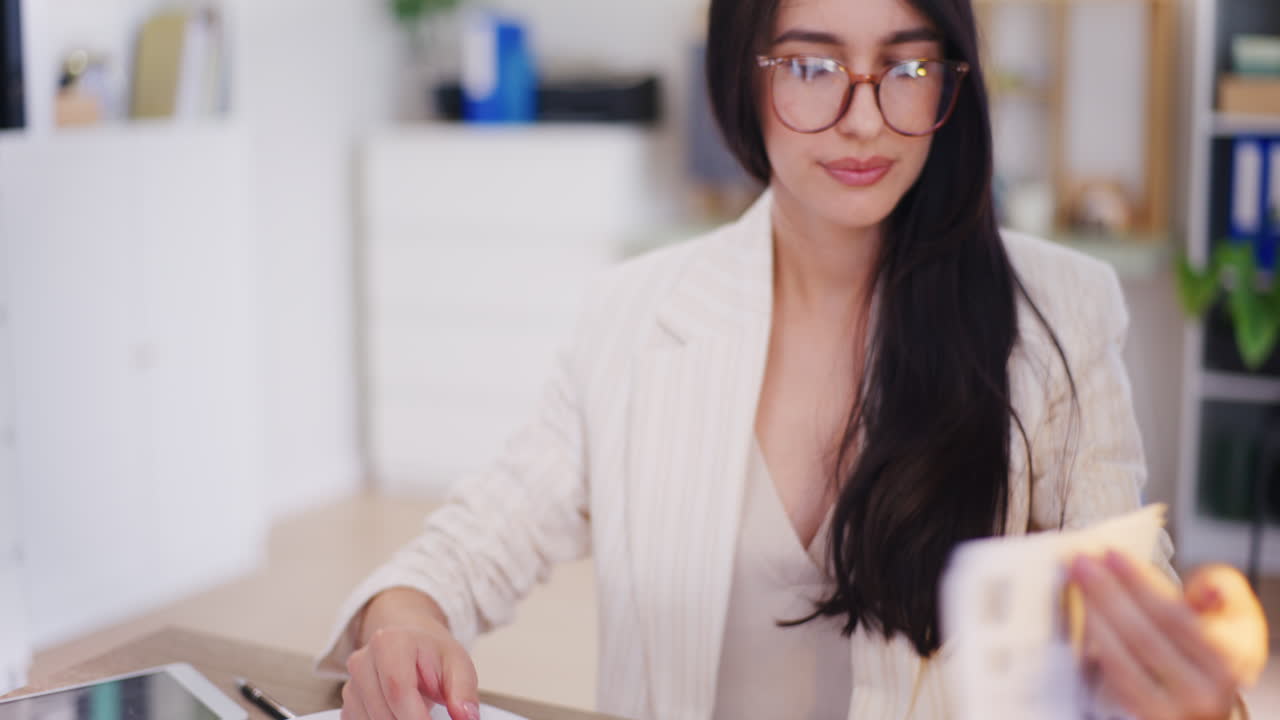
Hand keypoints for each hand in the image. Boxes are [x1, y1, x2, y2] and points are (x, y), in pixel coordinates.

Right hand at [342, 605, 479, 719]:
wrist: (410, 645)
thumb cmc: (433, 655)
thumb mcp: (458, 664)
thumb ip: (464, 691)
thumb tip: (467, 717)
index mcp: (390, 642)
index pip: (398, 689)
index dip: (416, 718)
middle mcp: (363, 660)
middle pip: (384, 712)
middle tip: (433, 719)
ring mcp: (351, 684)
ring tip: (420, 709)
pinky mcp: (348, 704)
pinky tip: (402, 714)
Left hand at [1070, 552, 1254, 719]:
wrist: (1209, 696)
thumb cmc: (1215, 648)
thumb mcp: (1236, 616)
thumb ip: (1225, 591)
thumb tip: (1208, 587)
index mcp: (1227, 662)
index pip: (1174, 616)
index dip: (1139, 583)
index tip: (1111, 555)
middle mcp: (1201, 692)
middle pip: (1142, 635)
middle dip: (1107, 592)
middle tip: (1082, 562)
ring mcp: (1170, 709)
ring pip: (1121, 658)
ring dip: (1093, 615)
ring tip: (1076, 582)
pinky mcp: (1143, 716)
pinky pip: (1112, 677)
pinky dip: (1093, 645)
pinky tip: (1082, 616)